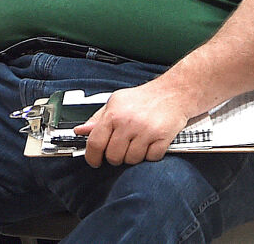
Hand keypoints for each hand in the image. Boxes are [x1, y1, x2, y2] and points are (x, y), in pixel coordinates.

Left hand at [81, 80, 199, 166]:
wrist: (173, 92)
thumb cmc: (144, 98)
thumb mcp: (116, 102)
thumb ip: (97, 119)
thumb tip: (80, 131)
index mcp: (113, 113)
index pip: (95, 142)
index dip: (92, 157)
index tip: (94, 161)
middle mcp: (128, 122)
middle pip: (113, 156)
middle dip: (115, 157)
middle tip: (121, 149)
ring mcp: (146, 131)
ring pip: (131, 160)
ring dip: (133, 156)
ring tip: (137, 144)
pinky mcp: (162, 138)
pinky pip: (150, 159)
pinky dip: (150, 155)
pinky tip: (150, 144)